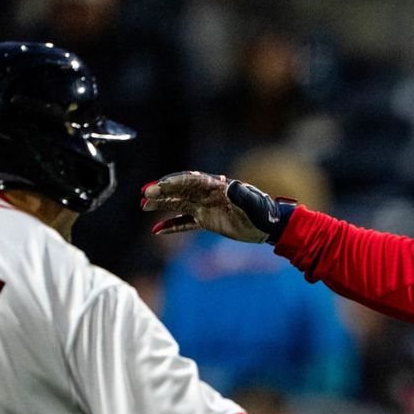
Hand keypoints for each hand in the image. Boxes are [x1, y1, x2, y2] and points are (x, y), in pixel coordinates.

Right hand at [141, 171, 294, 242]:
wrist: (270, 226)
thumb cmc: (264, 212)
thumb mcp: (255, 204)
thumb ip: (242, 195)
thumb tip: (229, 186)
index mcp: (218, 187)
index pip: (191, 182)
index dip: (174, 184)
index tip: (158, 187)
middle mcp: (208, 195)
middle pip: (181, 191)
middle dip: (163, 192)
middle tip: (145, 196)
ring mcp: (206, 208)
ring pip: (179, 204)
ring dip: (162, 206)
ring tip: (144, 207)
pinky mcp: (207, 221)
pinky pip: (185, 223)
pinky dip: (172, 226)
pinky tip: (157, 231)